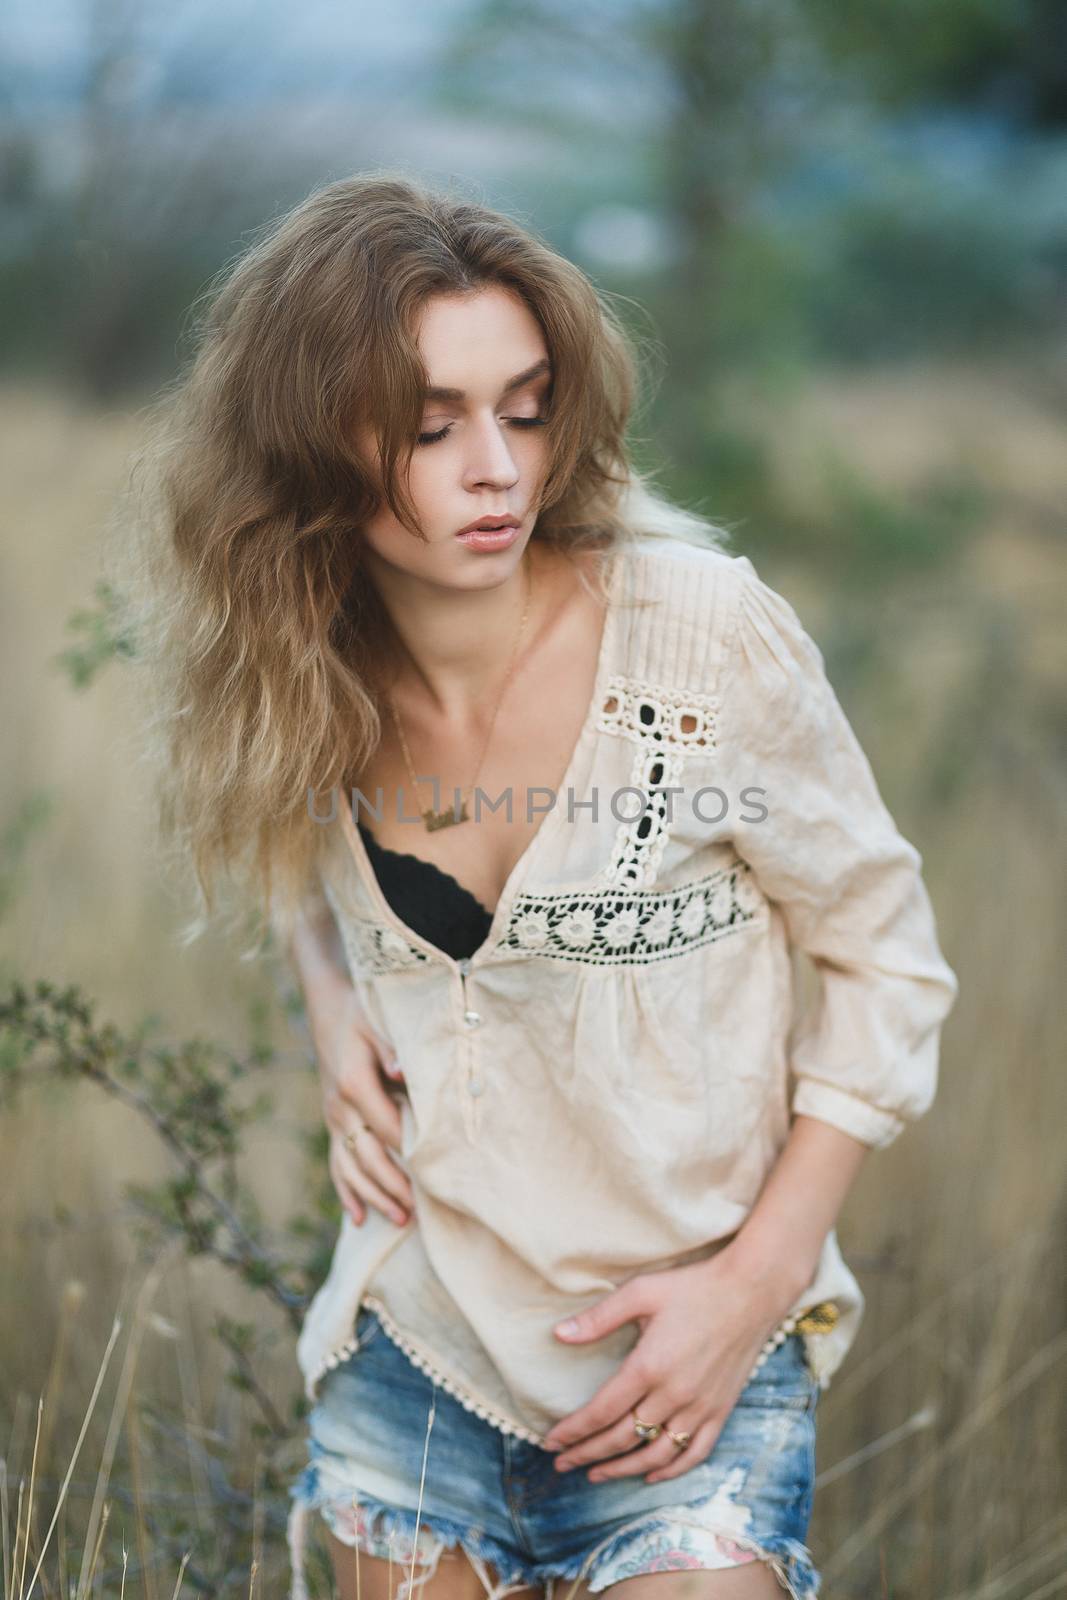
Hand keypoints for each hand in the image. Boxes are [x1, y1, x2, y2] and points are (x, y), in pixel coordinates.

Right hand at [309, 979, 413, 1229]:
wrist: (328, 1010)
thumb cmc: (360, 1015)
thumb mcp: (377, 1023)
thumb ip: (391, 1049)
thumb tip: (401, 1072)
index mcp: (354, 1085)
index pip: (387, 1128)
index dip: (409, 1153)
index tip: (434, 1175)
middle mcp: (340, 1108)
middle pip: (368, 1157)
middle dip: (393, 1186)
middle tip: (417, 1213)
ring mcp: (333, 1119)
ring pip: (351, 1167)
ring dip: (374, 1196)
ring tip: (398, 1220)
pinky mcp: (331, 1122)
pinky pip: (336, 1163)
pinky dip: (346, 1191)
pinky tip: (357, 1217)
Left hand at [540, 1250, 795, 1483]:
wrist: (750, 1290)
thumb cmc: (693, 1287)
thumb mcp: (641, 1292)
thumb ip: (599, 1318)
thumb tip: (558, 1334)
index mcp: (649, 1367)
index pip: (601, 1412)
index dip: (574, 1431)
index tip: (551, 1442)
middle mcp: (673, 1395)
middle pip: (623, 1438)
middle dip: (587, 1454)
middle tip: (562, 1464)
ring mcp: (700, 1407)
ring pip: (655, 1454)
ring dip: (622, 1469)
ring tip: (596, 1474)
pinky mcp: (721, 1410)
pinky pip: (695, 1453)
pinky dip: (671, 1470)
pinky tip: (651, 1474)